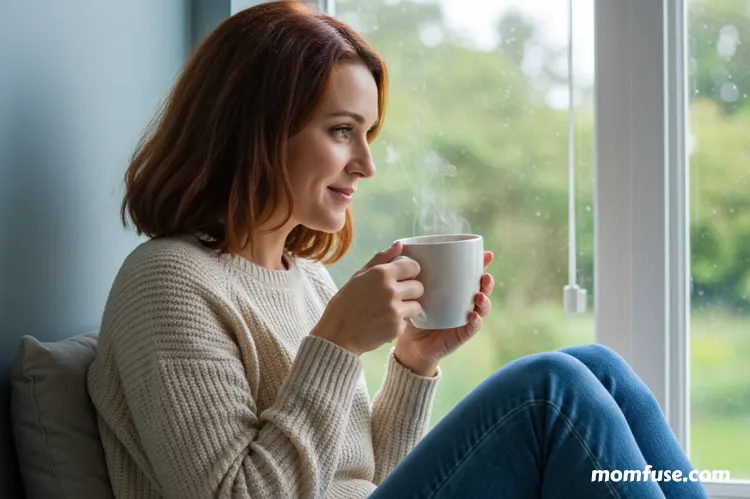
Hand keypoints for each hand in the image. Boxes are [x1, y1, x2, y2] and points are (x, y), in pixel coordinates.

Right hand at [311, 241, 423, 355]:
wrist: (337, 335)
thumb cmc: (344, 304)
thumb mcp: (358, 276)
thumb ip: (381, 259)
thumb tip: (399, 244)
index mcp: (381, 273)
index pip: (414, 266)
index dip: (410, 273)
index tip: (403, 278)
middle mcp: (391, 290)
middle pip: (419, 287)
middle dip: (410, 291)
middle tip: (396, 297)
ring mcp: (395, 310)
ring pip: (417, 306)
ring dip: (408, 308)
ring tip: (391, 311)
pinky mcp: (397, 328)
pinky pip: (408, 322)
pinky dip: (399, 323)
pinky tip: (384, 323)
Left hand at [394, 251, 494, 375]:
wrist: (409, 344)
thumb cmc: (411, 314)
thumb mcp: (411, 290)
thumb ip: (408, 270)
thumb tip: (400, 243)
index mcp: (455, 291)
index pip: (472, 276)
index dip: (482, 265)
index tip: (487, 255)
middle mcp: (463, 304)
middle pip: (482, 290)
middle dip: (487, 282)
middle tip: (485, 276)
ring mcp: (464, 319)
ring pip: (482, 308)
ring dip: (485, 301)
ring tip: (479, 296)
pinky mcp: (461, 335)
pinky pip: (472, 328)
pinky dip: (476, 322)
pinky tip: (473, 316)